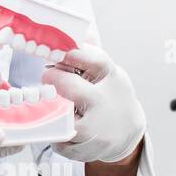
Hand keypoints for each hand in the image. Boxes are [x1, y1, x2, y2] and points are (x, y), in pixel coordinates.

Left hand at [42, 43, 145, 162]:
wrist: (128, 131)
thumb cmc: (109, 94)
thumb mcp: (105, 71)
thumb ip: (88, 53)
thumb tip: (79, 29)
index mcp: (110, 77)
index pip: (93, 59)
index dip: (71, 52)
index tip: (54, 48)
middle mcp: (104, 101)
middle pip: (71, 87)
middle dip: (53, 80)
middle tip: (47, 77)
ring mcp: (97, 126)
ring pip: (61, 116)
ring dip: (51, 110)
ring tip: (53, 104)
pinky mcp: (89, 146)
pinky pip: (59, 139)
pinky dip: (55, 134)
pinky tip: (59, 126)